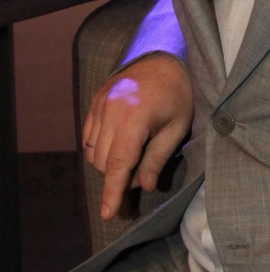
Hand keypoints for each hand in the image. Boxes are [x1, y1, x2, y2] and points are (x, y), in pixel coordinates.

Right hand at [82, 53, 192, 219]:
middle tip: (141, 174)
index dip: (112, 192)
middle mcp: (111, 110)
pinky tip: (119, 143)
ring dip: (108, 163)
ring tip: (134, 155)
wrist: (165, 57)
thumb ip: (158, 158)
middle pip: (103, 162)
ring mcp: (100, 104)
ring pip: (92, 152)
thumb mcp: (177, 127)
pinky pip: (88, 136)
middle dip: (118, 177)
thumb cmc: (178, 93)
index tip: (107, 213)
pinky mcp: (95, 100)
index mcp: (134, 117)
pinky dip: (99, 148)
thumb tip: (143, 186)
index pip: (118, 163)